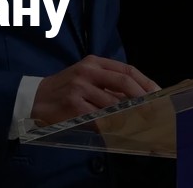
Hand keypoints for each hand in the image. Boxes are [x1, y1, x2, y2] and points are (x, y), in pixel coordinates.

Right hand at [31, 55, 160, 126]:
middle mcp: (88, 71)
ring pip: (113, 103)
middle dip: (143, 99)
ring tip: (136, 124)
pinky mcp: (73, 105)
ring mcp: (80, 87)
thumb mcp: (85, 78)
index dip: (145, 83)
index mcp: (94, 62)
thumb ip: (108, 84)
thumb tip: (138, 98)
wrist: (35, 98)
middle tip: (152, 113)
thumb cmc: (65, 89)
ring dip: (128, 116)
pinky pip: (99, 117)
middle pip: (124, 82)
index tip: (158, 95)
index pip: (127, 69)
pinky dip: (110, 125)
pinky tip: (115, 129)